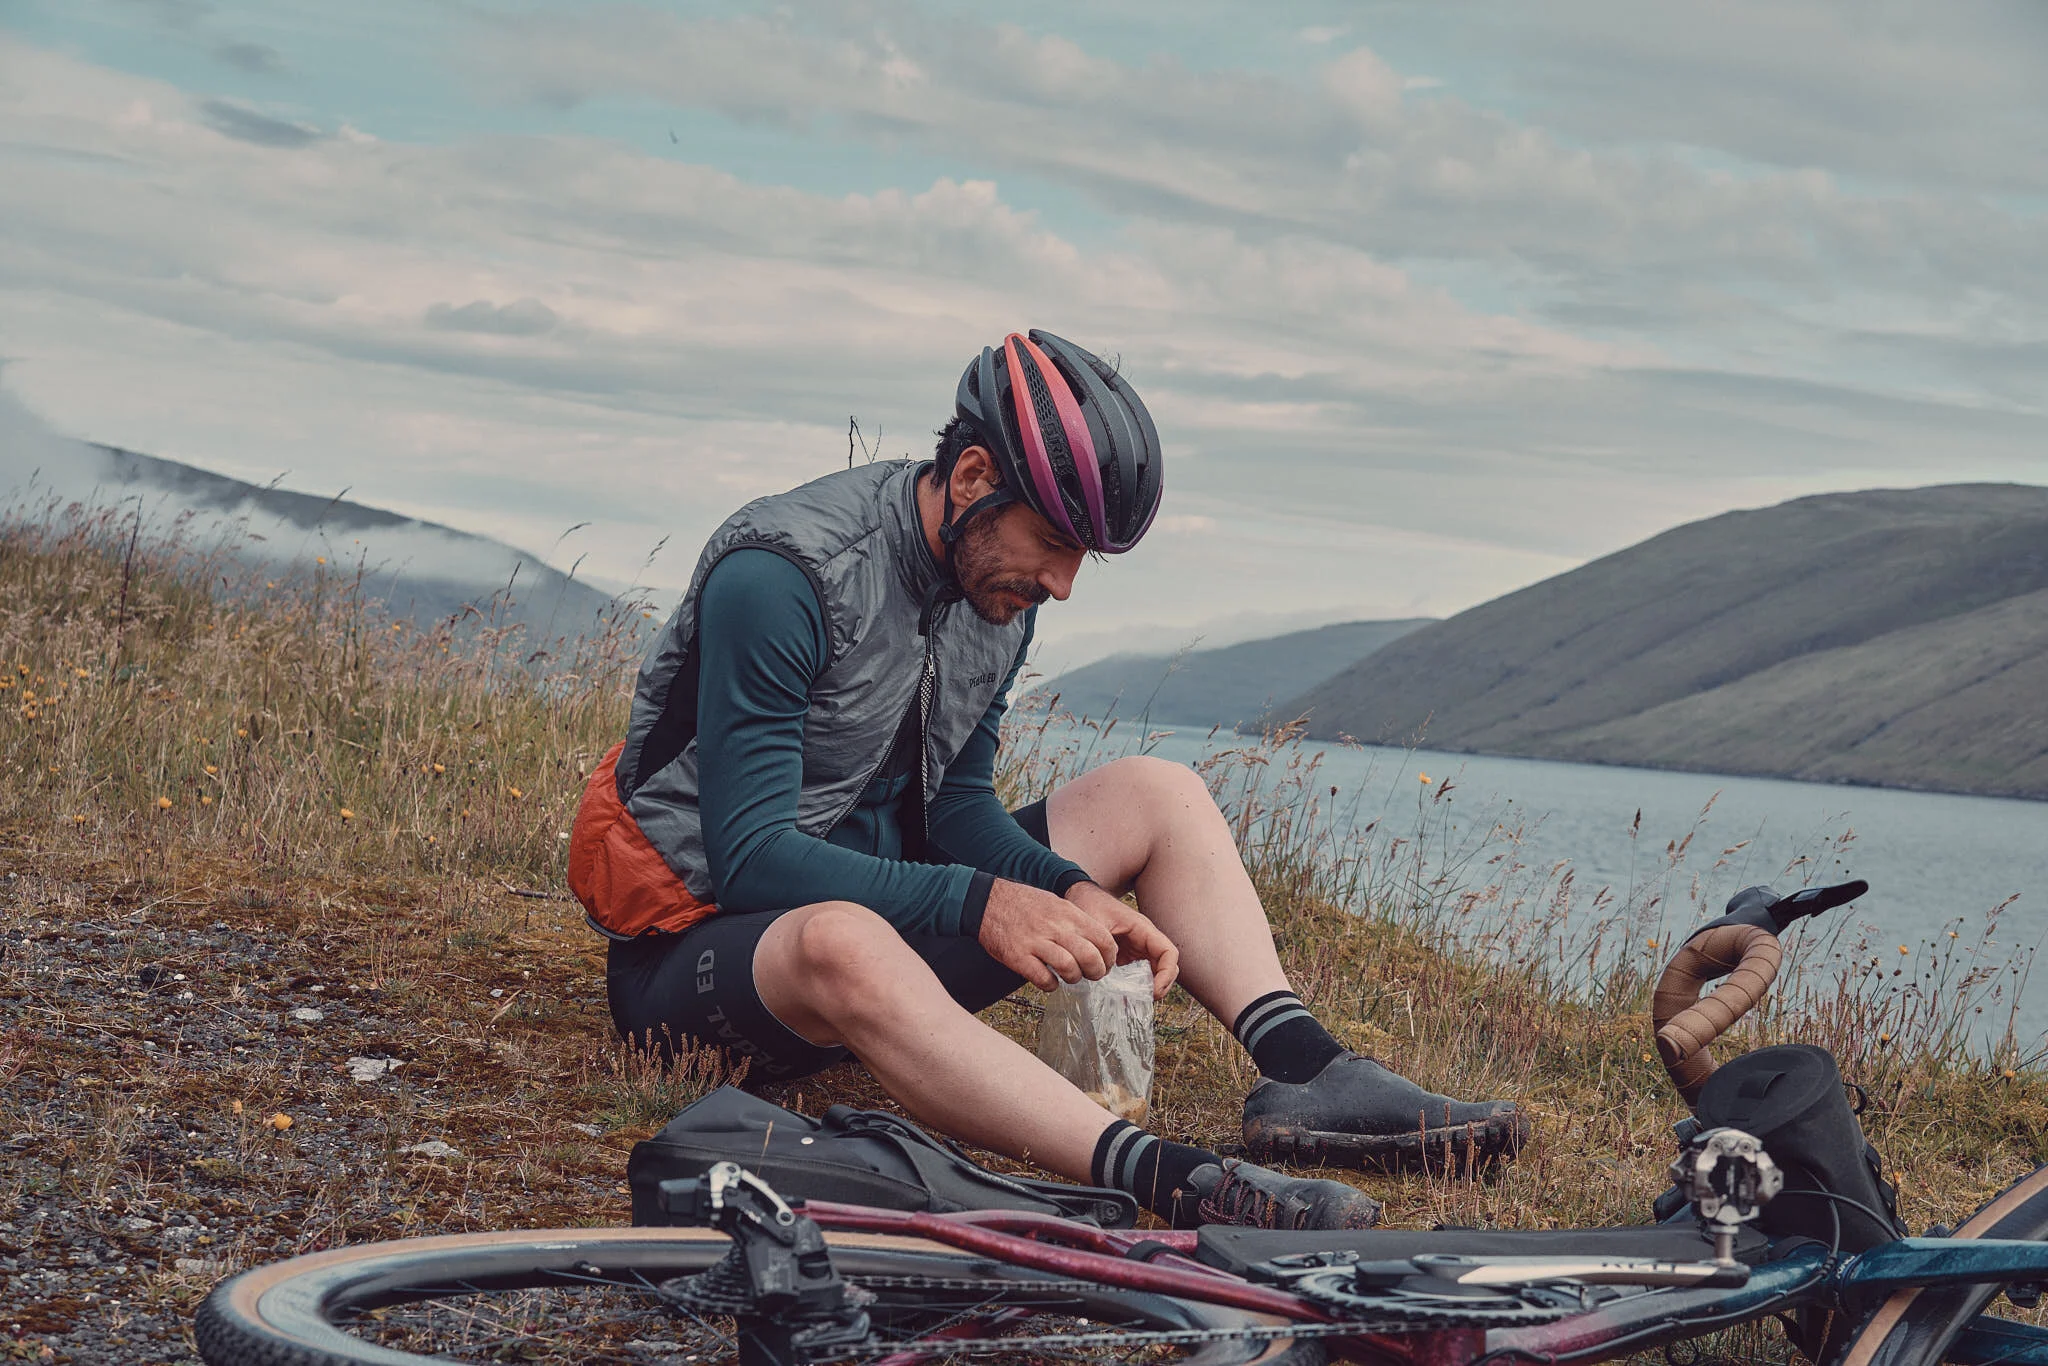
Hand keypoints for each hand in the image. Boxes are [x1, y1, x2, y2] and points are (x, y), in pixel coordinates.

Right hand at [977, 878, 1119, 991]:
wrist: (987, 901)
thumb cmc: (1023, 904)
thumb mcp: (1056, 903)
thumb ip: (1076, 921)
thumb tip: (1097, 942)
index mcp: (1067, 913)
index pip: (1103, 938)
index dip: (1109, 956)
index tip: (1106, 963)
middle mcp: (1054, 926)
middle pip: (1090, 956)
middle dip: (1096, 972)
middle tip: (1092, 975)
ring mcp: (1035, 942)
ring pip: (1069, 968)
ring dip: (1074, 978)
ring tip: (1070, 977)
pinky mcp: (1018, 956)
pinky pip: (1043, 979)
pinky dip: (1050, 985)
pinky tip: (1049, 981)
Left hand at [1062, 880, 1178, 1000]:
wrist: (1081, 896)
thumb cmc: (1090, 905)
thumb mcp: (1096, 923)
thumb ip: (1103, 946)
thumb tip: (1109, 968)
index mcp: (1143, 929)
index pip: (1168, 952)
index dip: (1166, 973)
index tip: (1154, 990)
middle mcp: (1144, 939)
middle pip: (1166, 965)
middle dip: (1161, 984)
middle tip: (1147, 1000)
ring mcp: (1137, 948)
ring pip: (1154, 971)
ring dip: (1149, 987)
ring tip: (1136, 1002)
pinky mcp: (1127, 955)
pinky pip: (1138, 973)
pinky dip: (1136, 986)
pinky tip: (1124, 998)